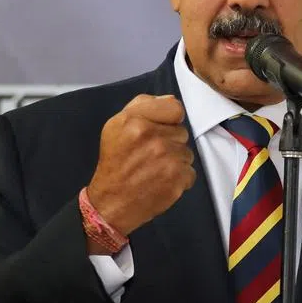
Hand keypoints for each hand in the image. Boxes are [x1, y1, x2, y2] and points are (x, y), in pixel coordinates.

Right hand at [86, 94, 195, 239]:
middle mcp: (153, 137)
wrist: (111, 202)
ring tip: (155, 169)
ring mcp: (168, 159)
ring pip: (187, 152)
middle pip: (182, 132)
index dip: (169, 120)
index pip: (175, 108)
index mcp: (136, 121)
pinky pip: (190, 172)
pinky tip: (161, 182)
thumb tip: (171, 100)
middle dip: (170, 142)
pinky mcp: (178, 179)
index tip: (159, 130)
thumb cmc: (114, 162)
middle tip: (150, 154)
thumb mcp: (116, 126)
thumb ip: (142, 105)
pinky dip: (179, 178)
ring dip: (175, 160)